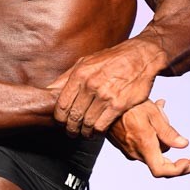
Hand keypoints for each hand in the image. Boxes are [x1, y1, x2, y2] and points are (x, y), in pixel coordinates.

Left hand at [47, 39, 161, 137]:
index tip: (62, 123)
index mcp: (79, 74)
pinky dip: (97, 132)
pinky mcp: (118, 105)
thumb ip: (67, 77)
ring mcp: (105, 95)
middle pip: (73, 116)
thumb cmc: (111, 59)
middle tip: (72, 132)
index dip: (59, 118)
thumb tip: (49, 91)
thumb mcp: (85, 61)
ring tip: (85, 133)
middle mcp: (90, 85)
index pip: (62, 105)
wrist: (140, 56)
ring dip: (84, 132)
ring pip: (87, 123)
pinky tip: (98, 130)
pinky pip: (102, 125)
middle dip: (71, 128)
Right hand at [108, 98, 189, 177]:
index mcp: (144, 146)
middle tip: (181, 135)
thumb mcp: (152, 113)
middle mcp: (135, 152)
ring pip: (153, 149)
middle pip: (161, 159)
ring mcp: (128, 149)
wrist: (103, 101)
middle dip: (172, 146)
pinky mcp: (124, 143)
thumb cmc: (126, 105)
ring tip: (161, 111)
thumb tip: (183, 145)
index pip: (164, 171)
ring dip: (161, 135)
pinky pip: (144, 143)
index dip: (182, 170)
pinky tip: (152, 113)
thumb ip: (168, 132)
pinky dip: (151, 133)